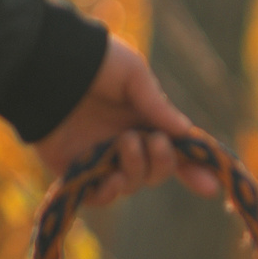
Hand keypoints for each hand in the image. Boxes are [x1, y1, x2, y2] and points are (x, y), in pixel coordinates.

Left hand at [34, 38, 220, 205]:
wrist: (45, 65)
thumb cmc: (92, 62)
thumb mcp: (134, 75)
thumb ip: (158, 106)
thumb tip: (185, 133)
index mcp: (144, 120)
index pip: (176, 151)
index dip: (194, 169)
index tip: (212, 187)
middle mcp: (125, 142)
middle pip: (157, 171)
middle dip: (163, 163)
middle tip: (153, 141)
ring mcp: (100, 158)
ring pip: (132, 183)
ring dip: (136, 169)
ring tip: (124, 143)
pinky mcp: (74, 170)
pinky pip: (98, 196)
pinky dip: (109, 193)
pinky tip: (112, 179)